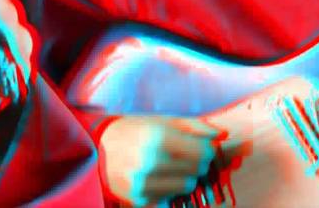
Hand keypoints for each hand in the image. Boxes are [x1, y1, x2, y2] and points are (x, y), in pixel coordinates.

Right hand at [98, 114, 225, 206]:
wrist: (97, 149)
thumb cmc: (134, 130)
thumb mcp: (163, 120)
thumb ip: (195, 126)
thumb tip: (222, 134)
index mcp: (159, 137)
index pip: (204, 151)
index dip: (205, 147)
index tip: (198, 144)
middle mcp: (152, 161)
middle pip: (198, 168)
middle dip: (195, 161)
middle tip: (181, 153)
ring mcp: (145, 182)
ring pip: (187, 184)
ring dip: (183, 175)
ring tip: (167, 164)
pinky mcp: (140, 198)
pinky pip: (171, 195)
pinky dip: (168, 186)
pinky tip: (156, 175)